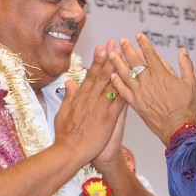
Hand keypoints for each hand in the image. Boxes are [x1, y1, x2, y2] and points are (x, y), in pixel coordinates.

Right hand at [53, 43, 127, 163]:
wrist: (70, 152)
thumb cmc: (66, 136)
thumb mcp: (63, 112)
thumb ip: (69, 96)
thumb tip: (70, 82)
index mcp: (81, 97)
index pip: (90, 75)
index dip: (97, 60)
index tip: (102, 47)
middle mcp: (91, 99)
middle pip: (102, 75)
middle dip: (109, 58)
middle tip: (115, 43)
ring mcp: (100, 108)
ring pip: (112, 85)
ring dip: (119, 69)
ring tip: (124, 55)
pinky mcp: (109, 119)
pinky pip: (119, 102)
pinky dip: (125, 90)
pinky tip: (132, 80)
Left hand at [109, 34, 195, 143]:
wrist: (177, 127)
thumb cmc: (186, 106)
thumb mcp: (191, 83)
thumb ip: (186, 65)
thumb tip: (183, 50)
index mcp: (162, 74)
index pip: (150, 54)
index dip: (144, 43)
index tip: (138, 35)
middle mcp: (148, 81)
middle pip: (135, 61)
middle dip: (127, 49)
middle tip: (121, 40)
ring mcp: (140, 93)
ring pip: (126, 74)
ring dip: (118, 62)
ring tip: (111, 54)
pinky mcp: (136, 104)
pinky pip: (123, 91)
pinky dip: (117, 83)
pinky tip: (112, 75)